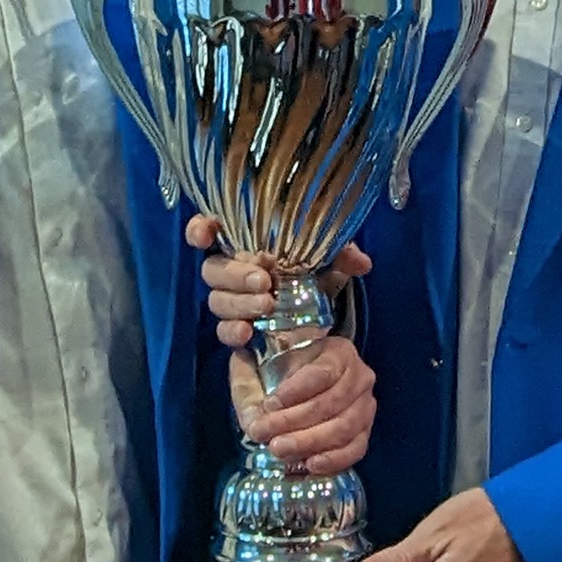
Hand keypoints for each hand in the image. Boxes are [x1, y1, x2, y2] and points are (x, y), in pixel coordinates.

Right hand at [190, 217, 369, 350]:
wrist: (320, 312)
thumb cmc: (315, 271)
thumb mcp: (331, 260)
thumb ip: (342, 255)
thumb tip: (361, 262)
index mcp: (247, 244)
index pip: (209, 229)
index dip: (200, 228)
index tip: (207, 231)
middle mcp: (232, 271)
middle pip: (212, 270)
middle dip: (235, 274)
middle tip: (265, 280)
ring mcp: (232, 301)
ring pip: (217, 301)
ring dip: (239, 303)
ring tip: (267, 305)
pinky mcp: (237, 329)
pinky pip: (223, 331)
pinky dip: (232, 331)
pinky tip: (247, 332)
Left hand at [229, 323, 374, 477]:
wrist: (301, 383)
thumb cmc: (278, 369)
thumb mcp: (259, 362)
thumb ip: (248, 376)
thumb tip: (251, 416)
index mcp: (337, 352)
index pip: (321, 373)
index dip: (294, 391)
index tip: (268, 404)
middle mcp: (359, 377)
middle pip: (331, 402)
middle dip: (293, 421)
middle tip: (262, 432)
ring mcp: (365, 407)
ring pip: (343, 428)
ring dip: (308, 442)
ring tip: (278, 449)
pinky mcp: (364, 433)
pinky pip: (356, 449)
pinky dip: (334, 459)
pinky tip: (310, 464)